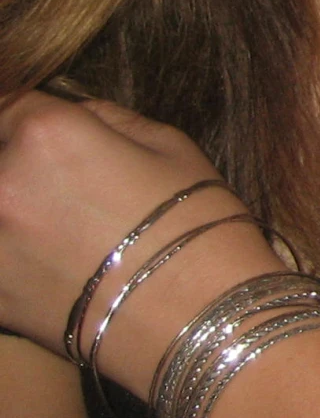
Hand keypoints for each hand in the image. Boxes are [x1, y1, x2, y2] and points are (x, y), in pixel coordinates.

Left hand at [0, 91, 274, 392]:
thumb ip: (104, 117)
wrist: (201, 317)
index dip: (32, 113)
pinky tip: (49, 260)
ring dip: (14, 207)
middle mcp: (2, 181)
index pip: (11, 100)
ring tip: (52, 225)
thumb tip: (70, 110)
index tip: (43, 127)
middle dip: (16, 158)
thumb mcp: (170, 145)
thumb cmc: (199, 224)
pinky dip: (11, 252)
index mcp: (47, 133)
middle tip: (57, 185)